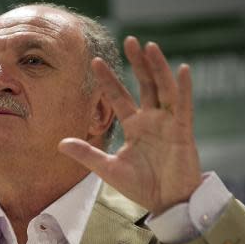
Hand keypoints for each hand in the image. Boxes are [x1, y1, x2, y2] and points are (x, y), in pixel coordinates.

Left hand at [59, 36, 201, 214]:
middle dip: (137, 64)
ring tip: (150, 46)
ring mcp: (168, 124)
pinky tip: (182, 69)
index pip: (119, 97)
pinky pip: (184, 107)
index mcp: (134, 126)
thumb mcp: (108, 168)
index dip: (108, 80)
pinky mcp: (182, 132)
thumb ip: (87, 154)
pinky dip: (184, 88)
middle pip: (144, 85)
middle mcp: (150, 120)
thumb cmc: (141, 186)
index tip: (95, 62)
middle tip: (129, 40)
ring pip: (163, 89)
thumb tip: (60, 143)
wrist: (166, 203)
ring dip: (158, 68)